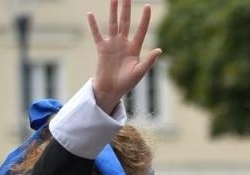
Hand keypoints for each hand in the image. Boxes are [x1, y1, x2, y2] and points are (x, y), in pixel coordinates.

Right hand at [88, 0, 160, 114]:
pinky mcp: (101, 49)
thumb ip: (148, 61)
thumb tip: (159, 50)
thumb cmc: (127, 83)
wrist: (111, 91)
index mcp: (135, 49)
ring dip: (113, 11)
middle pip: (125, 22)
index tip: (147, 6)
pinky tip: (90, 14)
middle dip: (126, 9)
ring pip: (112, 24)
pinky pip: (97, 34)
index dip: (144, 19)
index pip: (140, 30)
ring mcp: (112, 45)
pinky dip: (93, 25)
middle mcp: (124, 44)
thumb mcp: (139, 72)